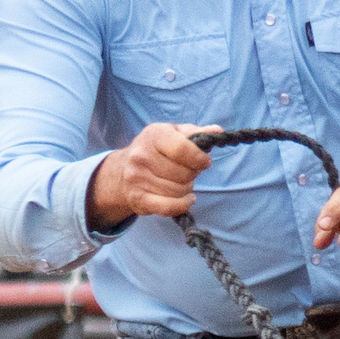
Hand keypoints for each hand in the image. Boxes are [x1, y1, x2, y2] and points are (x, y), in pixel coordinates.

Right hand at [89, 122, 215, 226]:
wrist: (121, 171)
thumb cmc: (155, 150)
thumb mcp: (174, 134)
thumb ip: (196, 133)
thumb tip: (217, 131)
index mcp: (154, 134)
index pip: (182, 148)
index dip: (199, 158)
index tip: (205, 162)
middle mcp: (141, 155)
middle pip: (183, 173)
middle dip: (193, 175)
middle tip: (189, 173)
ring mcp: (137, 178)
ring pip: (178, 191)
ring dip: (187, 189)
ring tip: (181, 183)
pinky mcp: (138, 198)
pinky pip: (168, 207)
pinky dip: (182, 205)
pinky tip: (187, 200)